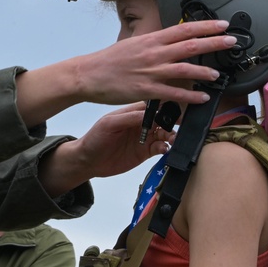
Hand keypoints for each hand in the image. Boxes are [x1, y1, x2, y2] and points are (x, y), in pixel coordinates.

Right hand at [15, 20, 233, 127]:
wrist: (88, 74)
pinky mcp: (145, 89)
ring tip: (218, 74)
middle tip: (232, 41)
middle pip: (190, 45)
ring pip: (184, 69)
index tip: (222, 25)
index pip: (184, 29)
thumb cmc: (109, 61)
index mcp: (151, 40)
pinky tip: (202, 97)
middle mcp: (153, 53)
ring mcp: (150, 71)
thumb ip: (154, 44)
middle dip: (213, 43)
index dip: (205, 26)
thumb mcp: (133, 44)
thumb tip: (171, 43)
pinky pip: (173, 93)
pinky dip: (189, 96)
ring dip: (204, 71)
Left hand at [38, 104, 173, 196]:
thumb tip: (149, 115)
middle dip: (173, 122)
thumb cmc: (94, 138)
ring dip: (171, 136)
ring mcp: (144, 137)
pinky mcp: (145, 152)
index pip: (153, 105)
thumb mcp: (110, 124)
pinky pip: (160, 148)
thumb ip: (129, 118)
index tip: (175, 109)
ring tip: (172, 139)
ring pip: (164, 134)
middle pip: (163, 119)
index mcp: (133, 112)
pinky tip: (163, 149)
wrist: (88, 161)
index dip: (165, 106)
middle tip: (178, 126)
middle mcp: (141, 123)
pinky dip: (165, 148)